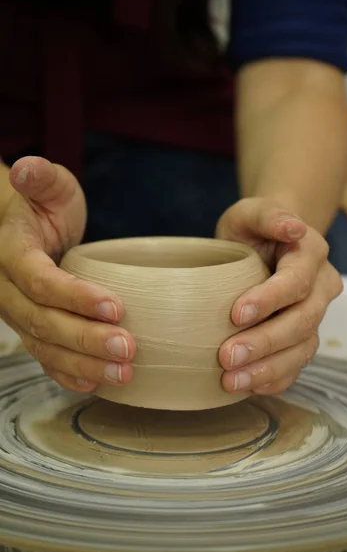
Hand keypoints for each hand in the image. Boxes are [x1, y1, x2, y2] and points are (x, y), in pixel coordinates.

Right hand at [0, 157, 134, 391]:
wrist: (32, 231)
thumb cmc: (46, 208)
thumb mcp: (49, 186)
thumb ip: (40, 179)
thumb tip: (25, 167)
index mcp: (11, 253)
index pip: (39, 281)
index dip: (75, 296)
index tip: (116, 306)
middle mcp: (8, 290)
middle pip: (43, 321)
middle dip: (86, 339)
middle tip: (128, 348)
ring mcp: (18, 314)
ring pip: (44, 346)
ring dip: (83, 364)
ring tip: (123, 373)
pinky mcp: (32, 329)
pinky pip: (45, 358)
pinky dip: (69, 374)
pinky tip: (97, 384)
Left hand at [217, 197, 342, 395]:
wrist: (264, 246)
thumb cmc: (253, 230)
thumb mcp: (252, 212)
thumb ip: (269, 216)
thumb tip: (293, 228)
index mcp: (311, 255)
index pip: (296, 282)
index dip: (269, 300)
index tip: (236, 314)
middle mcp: (320, 288)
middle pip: (302, 322)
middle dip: (264, 342)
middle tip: (226, 356)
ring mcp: (314, 316)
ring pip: (302, 350)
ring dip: (267, 369)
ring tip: (231, 381)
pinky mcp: (302, 338)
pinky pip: (296, 366)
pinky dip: (274, 380)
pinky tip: (247, 387)